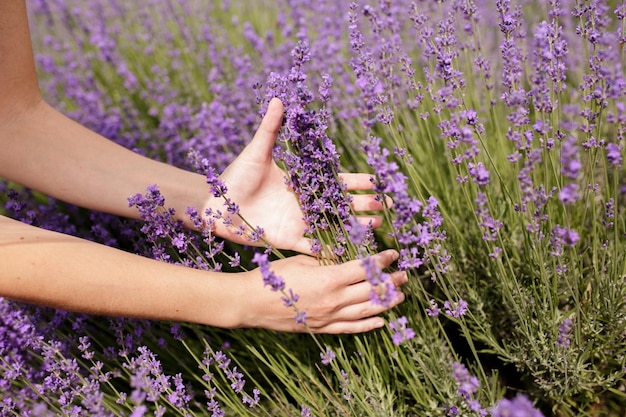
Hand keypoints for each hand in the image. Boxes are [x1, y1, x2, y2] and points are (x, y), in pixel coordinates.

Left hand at [211, 97, 385, 252]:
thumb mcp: (256, 152)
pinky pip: (311, 247)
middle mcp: (304, 202)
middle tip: (387, 206)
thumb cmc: (235, 176)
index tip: (378, 182)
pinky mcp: (286, 239)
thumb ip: (270, 128)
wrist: (216, 203)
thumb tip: (279, 99)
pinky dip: (328, 251)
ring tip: (375, 226)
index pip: (337, 181)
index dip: (358, 181)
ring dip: (354, 227)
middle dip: (365, 205)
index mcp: (302, 181)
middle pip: (342, 204)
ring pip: (333, 225)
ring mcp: (298, 222)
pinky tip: (346, 255)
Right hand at [235, 249, 406, 332]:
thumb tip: (345, 259)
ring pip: (366, 311)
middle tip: (404, 276)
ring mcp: (329, 316)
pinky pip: (351, 329)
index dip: (382, 261)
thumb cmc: (273, 276)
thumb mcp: (301, 261)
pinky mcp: (322, 328)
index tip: (393, 254)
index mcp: (330, 278)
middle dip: (391, 282)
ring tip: (400, 296)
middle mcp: (334, 299)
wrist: (252, 302)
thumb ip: (326, 262)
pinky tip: (381, 321)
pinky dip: (368, 325)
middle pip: (371, 290)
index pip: (365, 268)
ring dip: (386, 303)